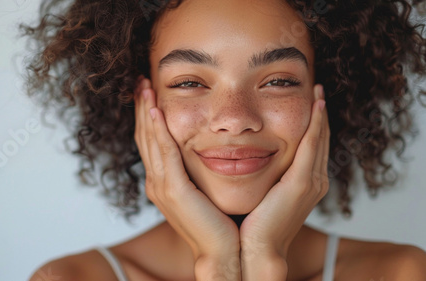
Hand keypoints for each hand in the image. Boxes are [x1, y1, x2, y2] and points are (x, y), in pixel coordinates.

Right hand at [133, 76, 240, 279]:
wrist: (225, 253)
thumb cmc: (220, 224)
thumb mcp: (204, 191)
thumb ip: (197, 172)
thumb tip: (205, 151)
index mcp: (162, 182)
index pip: (150, 141)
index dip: (147, 117)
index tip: (148, 93)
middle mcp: (156, 182)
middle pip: (144, 137)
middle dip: (142, 108)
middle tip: (139, 82)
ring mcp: (161, 187)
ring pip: (149, 140)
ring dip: (147, 112)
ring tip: (144, 87)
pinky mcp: (174, 190)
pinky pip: (164, 153)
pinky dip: (159, 130)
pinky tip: (158, 110)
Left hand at [239, 84, 329, 278]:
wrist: (255, 250)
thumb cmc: (253, 226)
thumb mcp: (263, 194)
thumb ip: (265, 176)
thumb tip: (250, 159)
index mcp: (305, 184)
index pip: (311, 147)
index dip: (313, 124)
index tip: (309, 102)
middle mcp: (314, 181)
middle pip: (320, 140)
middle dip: (320, 115)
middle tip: (317, 89)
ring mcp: (311, 182)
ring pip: (319, 139)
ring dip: (320, 114)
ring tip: (318, 91)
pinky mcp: (302, 183)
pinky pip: (312, 145)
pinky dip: (316, 124)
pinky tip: (316, 105)